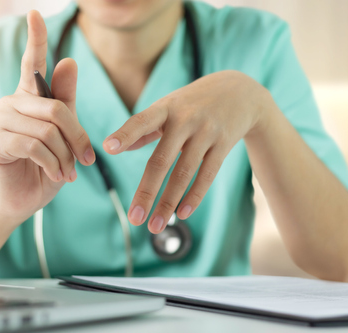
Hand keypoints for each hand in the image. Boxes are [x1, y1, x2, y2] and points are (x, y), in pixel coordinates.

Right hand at [0, 10, 94, 219]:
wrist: (24, 199)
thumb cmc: (47, 164)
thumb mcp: (65, 134)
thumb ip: (67, 101)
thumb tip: (68, 60)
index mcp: (28, 96)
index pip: (31, 60)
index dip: (35, 37)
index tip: (35, 12)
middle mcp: (11, 103)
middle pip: (55, 108)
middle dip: (77, 137)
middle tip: (86, 160)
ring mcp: (0, 121)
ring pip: (47, 130)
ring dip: (65, 156)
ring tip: (68, 172)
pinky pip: (35, 146)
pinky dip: (53, 164)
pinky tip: (56, 176)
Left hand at [103, 70, 272, 232]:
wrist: (240, 91)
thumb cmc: (193, 102)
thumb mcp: (168, 107)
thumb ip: (143, 128)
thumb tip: (116, 147)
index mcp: (165, 109)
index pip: (141, 121)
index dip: (125, 134)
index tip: (107, 147)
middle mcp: (185, 120)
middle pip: (161, 160)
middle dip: (146, 192)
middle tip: (133, 218)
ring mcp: (206, 132)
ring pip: (184, 173)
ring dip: (168, 203)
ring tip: (155, 226)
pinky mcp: (224, 144)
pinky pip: (207, 175)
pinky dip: (194, 196)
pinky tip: (182, 214)